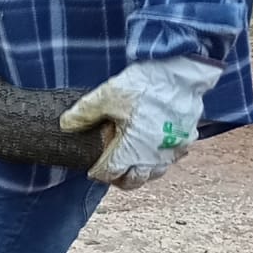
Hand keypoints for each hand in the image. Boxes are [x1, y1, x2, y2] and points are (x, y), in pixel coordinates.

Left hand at [60, 55, 221, 188]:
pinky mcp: (187, 137)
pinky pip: (173, 157)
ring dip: (142, 171)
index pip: (109, 174)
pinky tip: (154, 148)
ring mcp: (173, 149)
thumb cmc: (146, 84)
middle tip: (111, 171)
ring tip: (132, 161)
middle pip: (133, 181)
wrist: (182, 71)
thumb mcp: (108, 94)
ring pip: (155, 173)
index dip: (98, 173)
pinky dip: (161, 157)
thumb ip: (84, 112)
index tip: (92, 169)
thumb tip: (65, 125)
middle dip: (119, 179)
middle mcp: (152, 156)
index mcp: (130, 151)